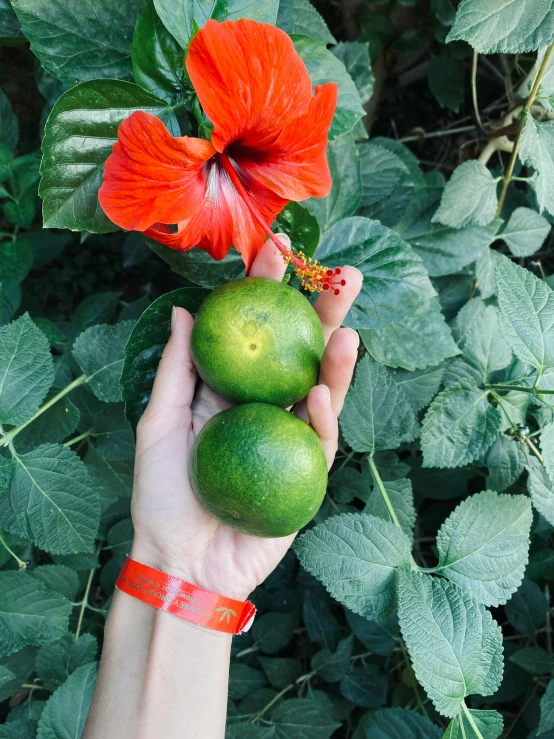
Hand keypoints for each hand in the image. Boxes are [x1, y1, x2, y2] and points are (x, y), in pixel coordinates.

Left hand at [130, 236, 361, 600]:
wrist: (179, 562)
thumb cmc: (162, 494)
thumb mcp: (158, 423)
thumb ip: (176, 369)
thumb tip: (182, 310)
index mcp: (230, 389)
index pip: (254, 330)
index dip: (267, 290)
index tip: (278, 250)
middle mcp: (265, 405)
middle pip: (300, 351)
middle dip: (324, 313)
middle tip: (346, 276)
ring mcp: (289, 437)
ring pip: (322, 389)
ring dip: (338, 360)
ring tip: (349, 329)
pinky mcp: (307, 473)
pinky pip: (319, 440)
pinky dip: (323, 416)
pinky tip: (323, 391)